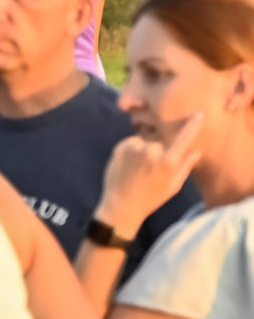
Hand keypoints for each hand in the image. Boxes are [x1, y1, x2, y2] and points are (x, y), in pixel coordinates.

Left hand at [99, 113, 203, 237]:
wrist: (121, 205)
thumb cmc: (152, 198)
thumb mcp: (173, 186)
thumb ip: (185, 166)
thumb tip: (195, 150)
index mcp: (167, 162)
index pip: (183, 138)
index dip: (192, 125)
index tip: (199, 113)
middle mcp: (151, 150)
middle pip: (161, 139)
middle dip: (161, 147)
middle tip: (154, 166)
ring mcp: (134, 146)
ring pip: (146, 140)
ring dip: (146, 148)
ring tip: (140, 168)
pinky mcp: (120, 145)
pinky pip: (133, 142)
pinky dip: (134, 150)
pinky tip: (130, 165)